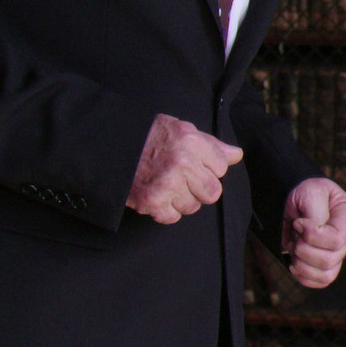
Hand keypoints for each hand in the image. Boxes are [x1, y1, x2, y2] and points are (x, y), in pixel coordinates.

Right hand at [125, 113, 242, 224]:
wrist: (109, 146)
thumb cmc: (147, 136)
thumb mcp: (181, 129)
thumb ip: (211, 144)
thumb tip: (236, 155)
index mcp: (190, 141)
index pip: (222, 166)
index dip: (209, 167)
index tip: (195, 165)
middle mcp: (182, 163)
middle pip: (212, 192)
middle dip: (200, 188)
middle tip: (183, 179)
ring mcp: (167, 185)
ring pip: (193, 206)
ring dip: (182, 200)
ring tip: (166, 184)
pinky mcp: (152, 202)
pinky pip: (173, 217)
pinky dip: (165, 210)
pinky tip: (156, 194)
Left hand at [282, 177, 345, 288]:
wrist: (292, 199)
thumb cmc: (305, 192)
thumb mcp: (310, 193)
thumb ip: (316, 214)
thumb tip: (315, 233)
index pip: (337, 239)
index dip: (314, 236)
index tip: (298, 222)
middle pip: (330, 259)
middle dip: (303, 249)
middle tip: (294, 233)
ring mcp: (338, 252)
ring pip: (327, 274)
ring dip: (303, 264)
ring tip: (294, 247)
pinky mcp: (327, 265)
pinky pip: (321, 281)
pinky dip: (304, 276)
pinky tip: (294, 263)